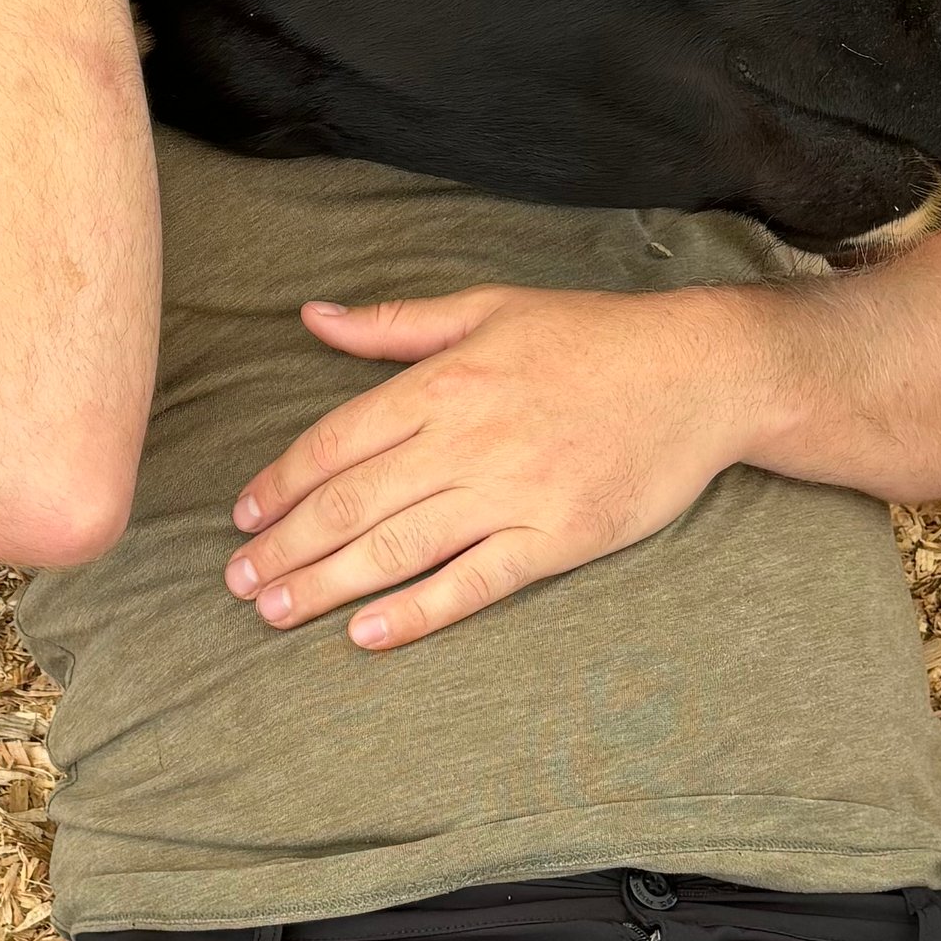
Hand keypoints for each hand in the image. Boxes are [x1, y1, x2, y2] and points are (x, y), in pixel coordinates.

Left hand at [223, 284, 762, 649]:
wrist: (701, 373)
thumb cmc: (591, 337)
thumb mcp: (488, 306)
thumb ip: (394, 324)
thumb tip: (311, 316)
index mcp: (446, 381)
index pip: (339, 440)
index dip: (281, 483)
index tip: (243, 518)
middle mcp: (470, 438)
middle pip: (355, 501)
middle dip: (287, 546)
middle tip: (239, 583)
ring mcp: (516, 492)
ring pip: (401, 546)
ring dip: (329, 583)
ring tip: (275, 612)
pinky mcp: (559, 537)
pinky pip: (475, 582)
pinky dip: (419, 610)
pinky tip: (367, 634)